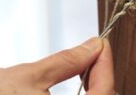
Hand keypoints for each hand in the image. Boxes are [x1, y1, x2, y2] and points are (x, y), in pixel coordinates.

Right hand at [0, 38, 114, 94]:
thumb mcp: (29, 77)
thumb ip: (68, 61)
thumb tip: (93, 46)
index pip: (104, 93)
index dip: (107, 66)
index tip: (102, 45)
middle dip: (104, 77)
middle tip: (97, 53)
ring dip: (98, 87)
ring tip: (90, 65)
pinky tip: (81, 84)